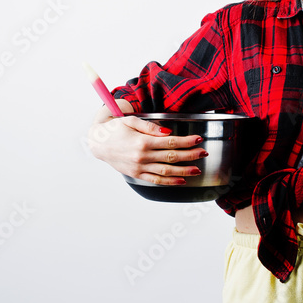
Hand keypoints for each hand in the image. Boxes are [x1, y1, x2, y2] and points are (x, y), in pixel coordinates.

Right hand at [87, 100, 205, 184]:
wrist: (98, 143)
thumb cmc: (115, 129)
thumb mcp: (131, 121)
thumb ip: (151, 127)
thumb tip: (168, 132)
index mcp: (142, 141)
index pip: (170, 142)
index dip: (187, 141)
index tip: (198, 139)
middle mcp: (142, 156)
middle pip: (172, 157)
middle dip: (190, 155)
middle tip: (204, 153)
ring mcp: (139, 167)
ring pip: (166, 171)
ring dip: (184, 171)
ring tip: (197, 170)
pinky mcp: (136, 174)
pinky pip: (156, 180)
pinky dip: (169, 181)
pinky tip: (181, 180)